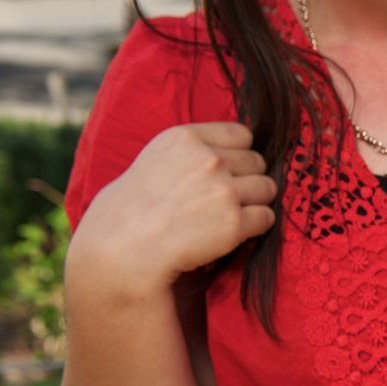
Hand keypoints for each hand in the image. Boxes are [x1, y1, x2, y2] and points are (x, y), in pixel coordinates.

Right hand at [72, 122, 277, 295]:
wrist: (119, 252)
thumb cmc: (127, 212)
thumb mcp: (153, 160)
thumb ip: (190, 153)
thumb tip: (225, 155)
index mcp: (185, 138)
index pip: (241, 134)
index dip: (237, 155)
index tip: (223, 173)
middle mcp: (208, 159)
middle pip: (257, 162)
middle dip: (246, 180)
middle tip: (222, 201)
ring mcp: (224, 190)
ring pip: (267, 189)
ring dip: (254, 203)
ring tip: (225, 217)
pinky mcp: (235, 222)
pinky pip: (266, 218)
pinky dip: (255, 227)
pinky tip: (229, 234)